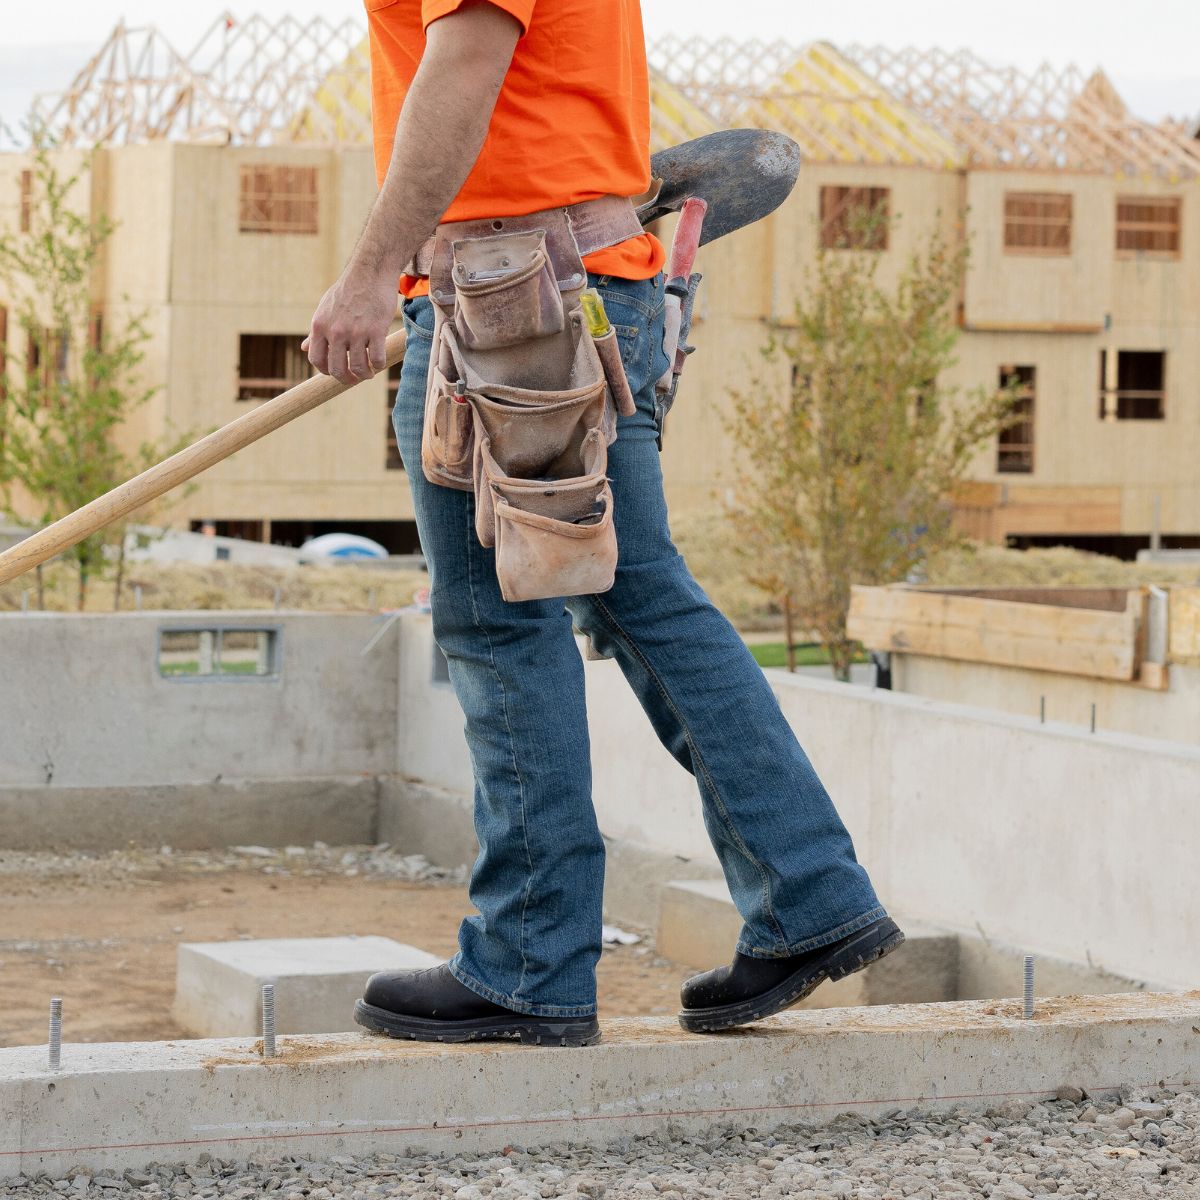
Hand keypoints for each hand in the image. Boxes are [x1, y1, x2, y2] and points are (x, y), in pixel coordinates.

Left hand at [303, 260, 397, 384]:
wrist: (370, 272)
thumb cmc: (348, 291)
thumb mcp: (326, 309)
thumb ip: (317, 331)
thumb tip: (304, 348)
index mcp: (320, 325)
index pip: (316, 360)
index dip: (326, 371)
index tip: (337, 372)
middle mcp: (335, 331)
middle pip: (336, 369)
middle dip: (346, 379)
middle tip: (354, 379)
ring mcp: (356, 331)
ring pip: (358, 367)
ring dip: (365, 375)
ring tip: (369, 372)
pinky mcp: (376, 330)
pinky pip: (377, 359)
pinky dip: (379, 365)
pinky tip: (379, 362)